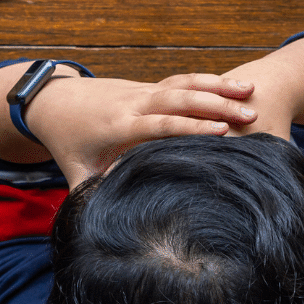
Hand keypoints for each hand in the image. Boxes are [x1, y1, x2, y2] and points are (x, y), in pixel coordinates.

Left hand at [27, 73, 257, 185]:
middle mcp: (134, 103)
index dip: (192, 127)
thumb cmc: (66, 140)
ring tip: (251, 92)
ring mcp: (142, 91)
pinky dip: (208, 81)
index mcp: (118, 125)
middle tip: (251, 115)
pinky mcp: (148, 87)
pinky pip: (182, 80)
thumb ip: (89, 194)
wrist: (52, 99)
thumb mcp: (74, 171)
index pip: (161, 123)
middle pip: (180, 98)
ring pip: (185, 83)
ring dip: (218, 87)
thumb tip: (104, 222)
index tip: (223, 131)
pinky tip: (234, 86)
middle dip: (216, 104)